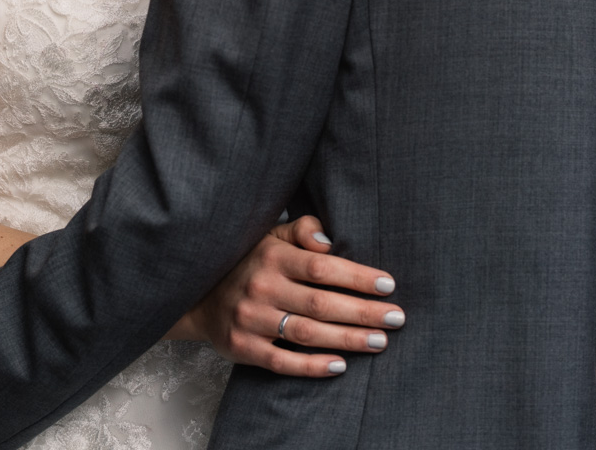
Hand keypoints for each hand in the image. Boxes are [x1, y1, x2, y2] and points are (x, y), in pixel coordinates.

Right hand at [179, 215, 403, 376]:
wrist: (199, 295)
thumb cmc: (249, 262)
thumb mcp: (269, 234)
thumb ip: (301, 230)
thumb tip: (329, 241)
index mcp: (272, 256)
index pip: (322, 267)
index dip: (357, 276)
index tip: (388, 285)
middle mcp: (262, 286)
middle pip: (321, 303)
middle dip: (363, 312)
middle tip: (396, 318)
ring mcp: (251, 318)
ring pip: (307, 333)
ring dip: (348, 339)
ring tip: (380, 341)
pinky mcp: (244, 347)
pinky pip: (283, 361)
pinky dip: (313, 366)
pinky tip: (340, 366)